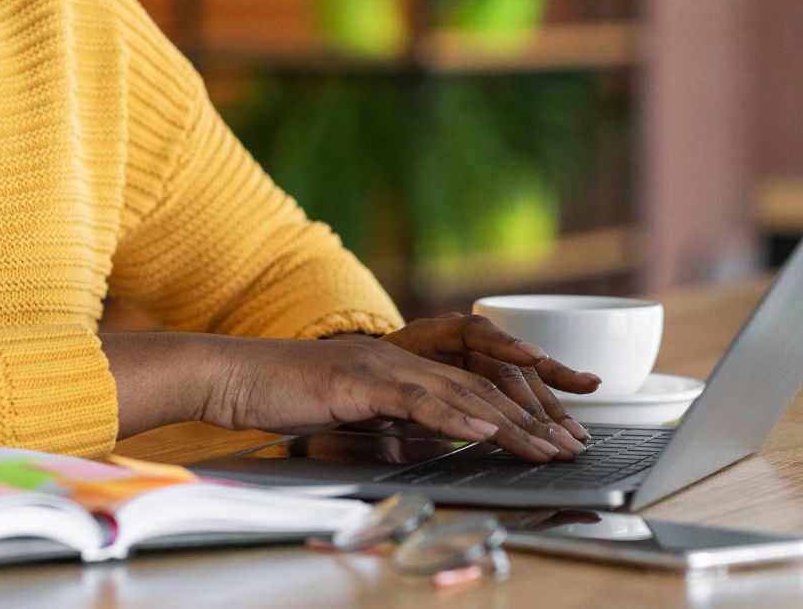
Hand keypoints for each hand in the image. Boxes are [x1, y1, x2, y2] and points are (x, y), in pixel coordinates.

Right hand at [198, 334, 589, 461]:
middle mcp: (400, 355)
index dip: (520, 407)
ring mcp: (382, 364)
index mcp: (401, 362)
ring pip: (460, 391)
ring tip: (546, 446)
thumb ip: (385, 424)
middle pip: (481, 385)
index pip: (473, 383)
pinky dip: (455, 416)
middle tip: (573, 443)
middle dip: (533, 416)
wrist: (230, 376)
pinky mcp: (359, 381)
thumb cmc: (280, 397)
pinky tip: (485, 430)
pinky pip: (417, 398)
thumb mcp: (346, 415)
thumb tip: (417, 447)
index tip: (556, 433)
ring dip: (509, 422)